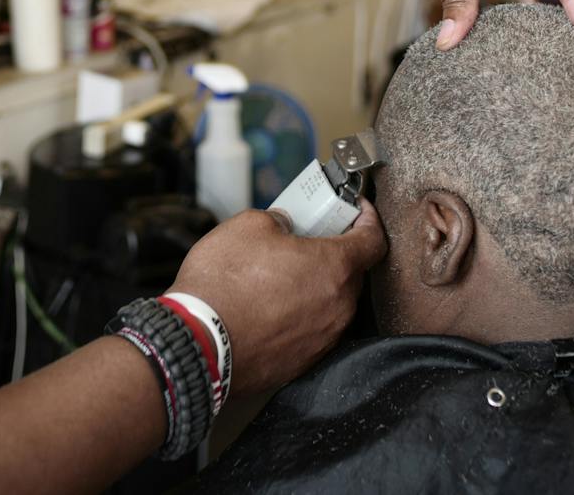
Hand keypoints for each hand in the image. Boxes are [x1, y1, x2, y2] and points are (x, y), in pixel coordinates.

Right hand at [166, 203, 385, 396]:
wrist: (200, 343)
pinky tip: (272, 304)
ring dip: (317, 285)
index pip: (374, 241)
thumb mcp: (248, 225)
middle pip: (353, 274)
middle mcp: (338, 307)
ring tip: (283, 273)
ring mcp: (323, 339)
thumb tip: (284, 228)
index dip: (369, 221)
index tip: (359, 212)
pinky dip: (301, 313)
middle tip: (310, 238)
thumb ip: (279, 221)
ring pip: (333, 303)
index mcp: (334, 268)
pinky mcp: (303, 361)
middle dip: (336, 253)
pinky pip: (313, 328)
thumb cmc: (224, 283)